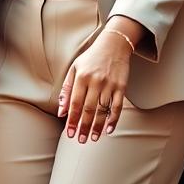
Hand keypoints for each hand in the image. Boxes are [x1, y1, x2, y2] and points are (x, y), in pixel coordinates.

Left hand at [58, 22, 132, 142]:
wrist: (114, 44)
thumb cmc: (91, 58)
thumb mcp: (74, 69)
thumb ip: (66, 90)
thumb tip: (61, 112)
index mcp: (82, 77)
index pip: (75, 103)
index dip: (72, 120)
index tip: (69, 133)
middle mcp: (95, 81)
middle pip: (89, 109)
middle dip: (83, 127)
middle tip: (81, 140)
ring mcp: (109, 84)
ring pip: (103, 110)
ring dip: (97, 127)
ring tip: (93, 138)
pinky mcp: (121, 86)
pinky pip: (118, 106)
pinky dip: (114, 120)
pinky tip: (109, 130)